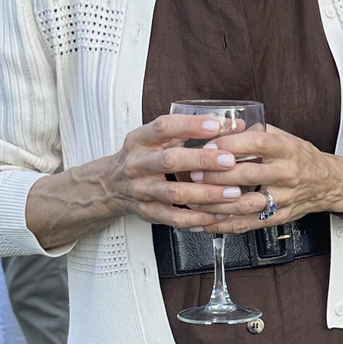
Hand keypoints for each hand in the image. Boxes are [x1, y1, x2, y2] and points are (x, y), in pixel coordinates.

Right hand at [98, 113, 264, 231]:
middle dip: (202, 160)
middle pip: (170, 161)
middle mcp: (138, 164)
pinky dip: (199, 217)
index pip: (163, 127)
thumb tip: (231, 125)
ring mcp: (141, 191)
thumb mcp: (155, 139)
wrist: (109, 186)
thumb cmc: (141, 158)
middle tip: (230, 161)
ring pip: (175, 193)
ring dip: (207, 193)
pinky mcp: (148, 212)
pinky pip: (175, 218)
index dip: (189, 125)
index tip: (216, 125)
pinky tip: (219, 213)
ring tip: (233, 192)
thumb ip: (188, 131)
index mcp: (140, 140)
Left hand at [186, 122, 342, 230]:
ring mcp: (283, 198)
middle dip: (217, 176)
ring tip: (192, 200)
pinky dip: (222, 225)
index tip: (208, 146)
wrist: (330, 183)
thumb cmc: (302, 158)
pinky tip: (203, 222)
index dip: (231, 145)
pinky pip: (247, 224)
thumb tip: (223, 124)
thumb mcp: (285, 137)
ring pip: (246, 204)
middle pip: (249, 175)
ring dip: (215, 204)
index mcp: (287, 149)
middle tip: (193, 174)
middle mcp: (287, 174)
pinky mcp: (277, 217)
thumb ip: (256, 132)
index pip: (258, 144)